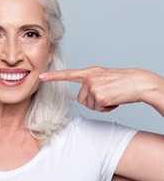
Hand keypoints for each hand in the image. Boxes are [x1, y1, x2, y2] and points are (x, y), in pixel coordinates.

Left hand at [39, 67, 163, 112]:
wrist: (139, 82)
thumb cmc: (122, 82)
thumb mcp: (104, 77)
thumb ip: (91, 83)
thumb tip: (82, 96)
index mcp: (90, 72)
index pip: (68, 74)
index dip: (53, 77)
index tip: (41, 77)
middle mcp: (89, 77)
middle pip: (80, 99)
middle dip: (93, 102)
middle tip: (106, 95)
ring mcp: (93, 86)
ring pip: (89, 105)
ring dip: (100, 105)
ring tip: (112, 96)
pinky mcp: (99, 95)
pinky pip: (98, 108)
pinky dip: (107, 108)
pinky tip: (115, 100)